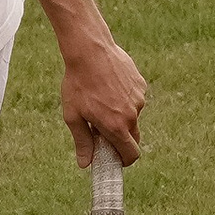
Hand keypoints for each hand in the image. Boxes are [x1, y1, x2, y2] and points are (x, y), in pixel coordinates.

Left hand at [60, 35, 146, 166]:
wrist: (89, 50)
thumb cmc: (78, 84)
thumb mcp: (73, 116)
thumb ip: (82, 141)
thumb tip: (85, 164)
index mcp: (116, 126)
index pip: (131, 154)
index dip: (124, 160)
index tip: (114, 158)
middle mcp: (132, 115)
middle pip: (134, 137)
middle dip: (121, 139)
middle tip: (103, 131)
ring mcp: (138, 98)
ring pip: (133, 116)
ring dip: (121, 116)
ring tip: (101, 101)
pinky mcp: (140, 84)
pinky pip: (134, 99)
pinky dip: (124, 99)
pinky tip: (108, 86)